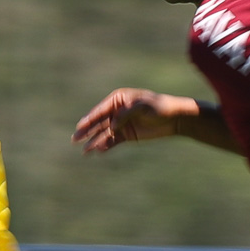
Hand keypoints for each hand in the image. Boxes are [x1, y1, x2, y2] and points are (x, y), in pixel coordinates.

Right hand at [73, 88, 196, 152]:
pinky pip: (113, 141)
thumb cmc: (159, 106)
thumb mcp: (143, 106)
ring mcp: (121, 123)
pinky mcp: (127, 135)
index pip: (101, 110)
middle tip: (74, 139)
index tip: (80, 126)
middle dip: (87, 131)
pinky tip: (98, 151)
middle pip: (99, 122)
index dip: (90, 118)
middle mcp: (117, 111)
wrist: (174, 118)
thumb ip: (126, 113)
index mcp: (118, 99)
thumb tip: (112, 123)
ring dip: (94, 141)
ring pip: (104, 133)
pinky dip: (106, 145)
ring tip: (84, 151)